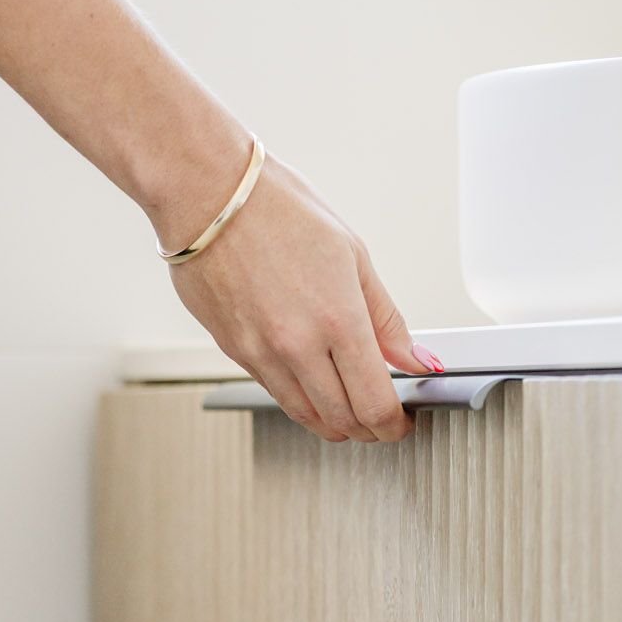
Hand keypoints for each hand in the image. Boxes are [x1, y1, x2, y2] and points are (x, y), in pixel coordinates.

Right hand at [159, 153, 442, 442]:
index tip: (401, 422)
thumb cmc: (277, 209)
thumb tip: (415, 358)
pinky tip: (313, 382)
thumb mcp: (352, 254)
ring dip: (335, 421)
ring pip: (307, 415)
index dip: (394, 424)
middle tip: (381, 418)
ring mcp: (261, 353)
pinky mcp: (234, 351)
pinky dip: (302, 399)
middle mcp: (298, 345)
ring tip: (350, 406)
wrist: (207, 193)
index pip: (375, 402)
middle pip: (344, 419)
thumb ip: (385, 318)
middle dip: (369, 428)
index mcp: (338, 318)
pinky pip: (276, 392)